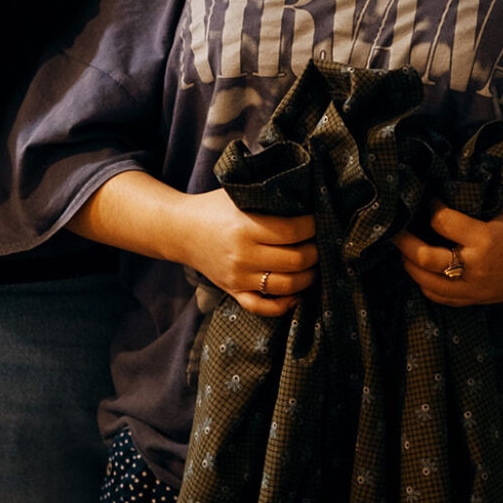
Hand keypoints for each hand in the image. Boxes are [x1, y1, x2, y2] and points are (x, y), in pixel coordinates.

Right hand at [178, 190, 316, 316]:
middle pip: (294, 261)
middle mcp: (243, 255)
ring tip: (314, 265)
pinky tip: (295, 294)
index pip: (292, 231)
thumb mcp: (238, 194)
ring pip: (284, 286)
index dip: (312, 226)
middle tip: (322, 242)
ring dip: (307, 277)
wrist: (180, 229)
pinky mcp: (233, 291)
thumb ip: (267, 196)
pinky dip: (283, 305)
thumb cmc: (213, 206)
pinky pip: (262, 307)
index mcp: (245, 227)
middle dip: (316, 251)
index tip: (319, 218)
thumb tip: (306, 194)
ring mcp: (238, 277)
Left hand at [393, 202, 502, 306]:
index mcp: (485, 238)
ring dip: (409, 264)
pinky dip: (425, 284)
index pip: (441, 221)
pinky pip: (440, 298)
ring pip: (427, 283)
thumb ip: (471, 203)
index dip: (429, 207)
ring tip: (401, 248)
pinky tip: (418, 269)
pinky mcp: (476, 300)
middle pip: (426, 258)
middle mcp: (476, 266)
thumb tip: (436, 188)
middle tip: (392, 227)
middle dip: (403, 241)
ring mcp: (475, 287)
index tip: (425, 198)